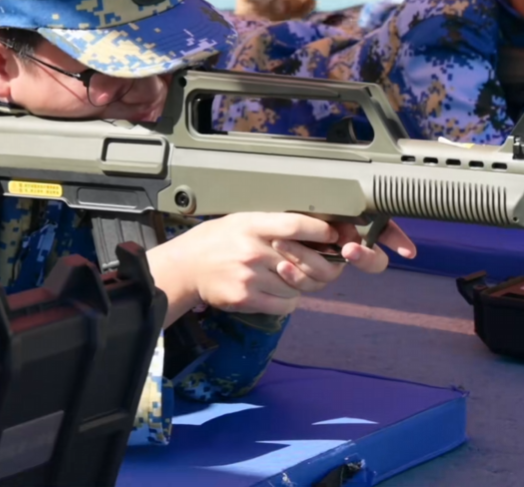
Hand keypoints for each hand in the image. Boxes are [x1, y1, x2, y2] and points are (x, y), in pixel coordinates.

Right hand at [146, 213, 415, 325]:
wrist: (187, 266)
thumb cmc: (219, 239)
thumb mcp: (244, 220)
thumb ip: (276, 224)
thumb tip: (319, 231)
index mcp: (253, 225)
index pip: (297, 225)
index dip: (323, 232)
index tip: (336, 236)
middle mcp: (253, 250)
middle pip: (306, 261)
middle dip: (325, 265)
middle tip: (329, 264)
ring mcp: (250, 277)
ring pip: (299, 286)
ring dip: (304, 284)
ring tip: (296, 277)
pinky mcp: (246, 299)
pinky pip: (285, 304)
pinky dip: (290, 299)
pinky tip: (281, 291)